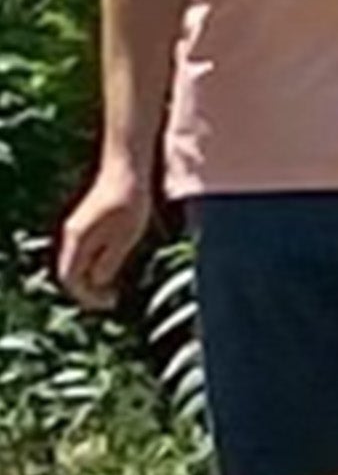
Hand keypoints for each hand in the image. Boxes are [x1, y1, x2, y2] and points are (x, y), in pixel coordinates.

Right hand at [57, 166, 152, 312]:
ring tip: (113, 289)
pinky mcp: (86, 223)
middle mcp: (71, 235)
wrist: (127, 170)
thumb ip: (109, 261)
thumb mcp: (125, 237)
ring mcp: (76, 228)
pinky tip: (112, 267)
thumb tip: (98, 283)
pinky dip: (93, 265)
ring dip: (90, 279)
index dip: (88, 296)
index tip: (109, 304)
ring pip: (75, 263)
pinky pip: (83, 252)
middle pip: (70, 273)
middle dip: (88, 290)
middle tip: (111, 300)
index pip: (71, 279)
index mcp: (78, 241)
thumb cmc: (130, 202)